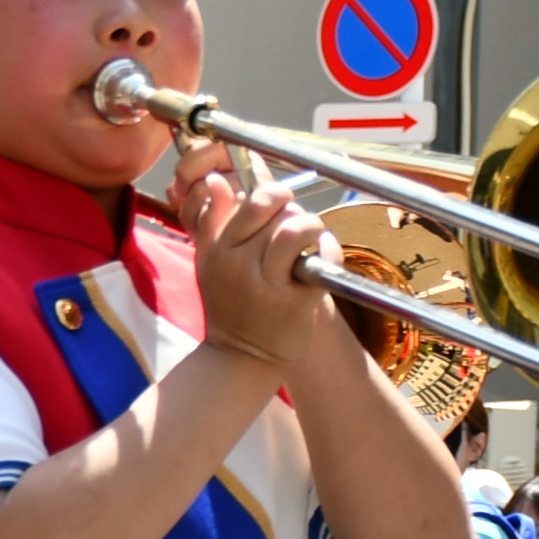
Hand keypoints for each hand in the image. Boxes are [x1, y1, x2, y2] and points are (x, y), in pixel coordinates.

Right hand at [182, 167, 333, 370]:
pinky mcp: (294, 302)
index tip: (278, 202)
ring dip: (312, 226)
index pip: (245, 200)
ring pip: (295, 230)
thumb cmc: (230, 304)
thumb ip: (213, 221)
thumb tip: (216, 181)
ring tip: (312, 237)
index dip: (270, 196)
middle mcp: (236, 264)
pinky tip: (323, 255)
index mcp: (215, 250)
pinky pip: (321, 260)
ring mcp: (265, 284)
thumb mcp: (209, 262)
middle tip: (296, 220)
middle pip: (272, 209)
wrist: (240, 357)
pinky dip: (330, 251)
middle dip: (291, 207)